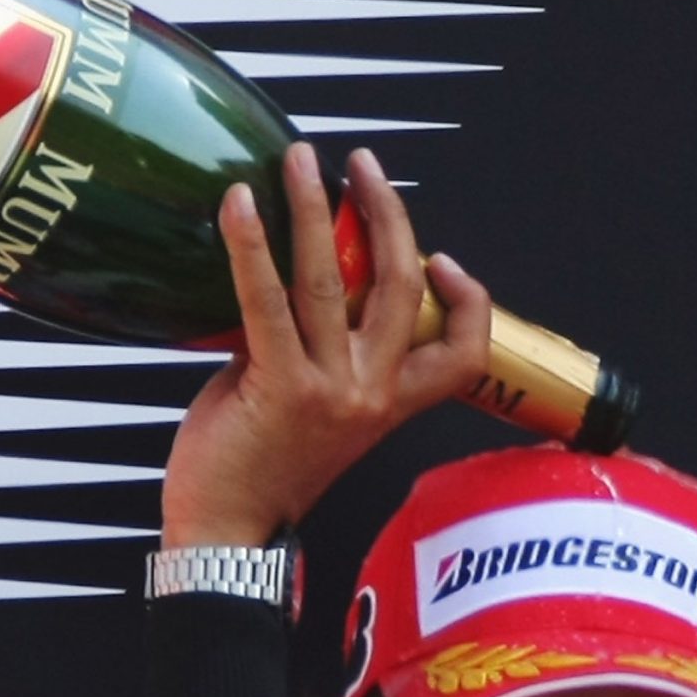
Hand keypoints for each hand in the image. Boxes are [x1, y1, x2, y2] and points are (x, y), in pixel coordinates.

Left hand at [160, 145, 491, 546]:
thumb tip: (286, 289)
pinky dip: (253, 246)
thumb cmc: (258, 474)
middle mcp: (373, 393)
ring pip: (336, 280)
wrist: (227, 537)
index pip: (462, 350)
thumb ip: (315, 353)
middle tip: (361, 163)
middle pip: (402, 286)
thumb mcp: (309, 412)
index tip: (441, 254)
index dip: (468, 297)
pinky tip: (240, 204)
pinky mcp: (279, 386)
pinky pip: (268, 301)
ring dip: (316, 208)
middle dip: (386, 212)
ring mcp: (331, 389)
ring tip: (300, 159)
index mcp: (390, 404)